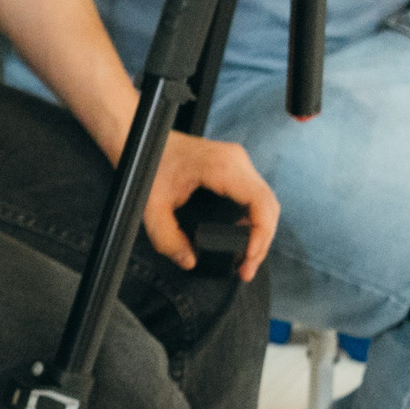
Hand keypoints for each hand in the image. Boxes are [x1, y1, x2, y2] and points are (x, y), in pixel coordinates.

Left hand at [143, 131, 276, 280]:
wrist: (142, 139)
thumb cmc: (148, 162)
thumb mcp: (152, 206)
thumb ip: (168, 238)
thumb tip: (189, 261)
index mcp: (222, 166)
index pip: (260, 202)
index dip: (261, 234)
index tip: (249, 258)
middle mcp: (237, 161)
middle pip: (267, 205)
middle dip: (261, 241)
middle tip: (246, 269)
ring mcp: (237, 163)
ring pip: (264, 202)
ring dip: (259, 232)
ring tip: (245, 260)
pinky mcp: (233, 168)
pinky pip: (253, 196)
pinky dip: (252, 220)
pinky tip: (242, 239)